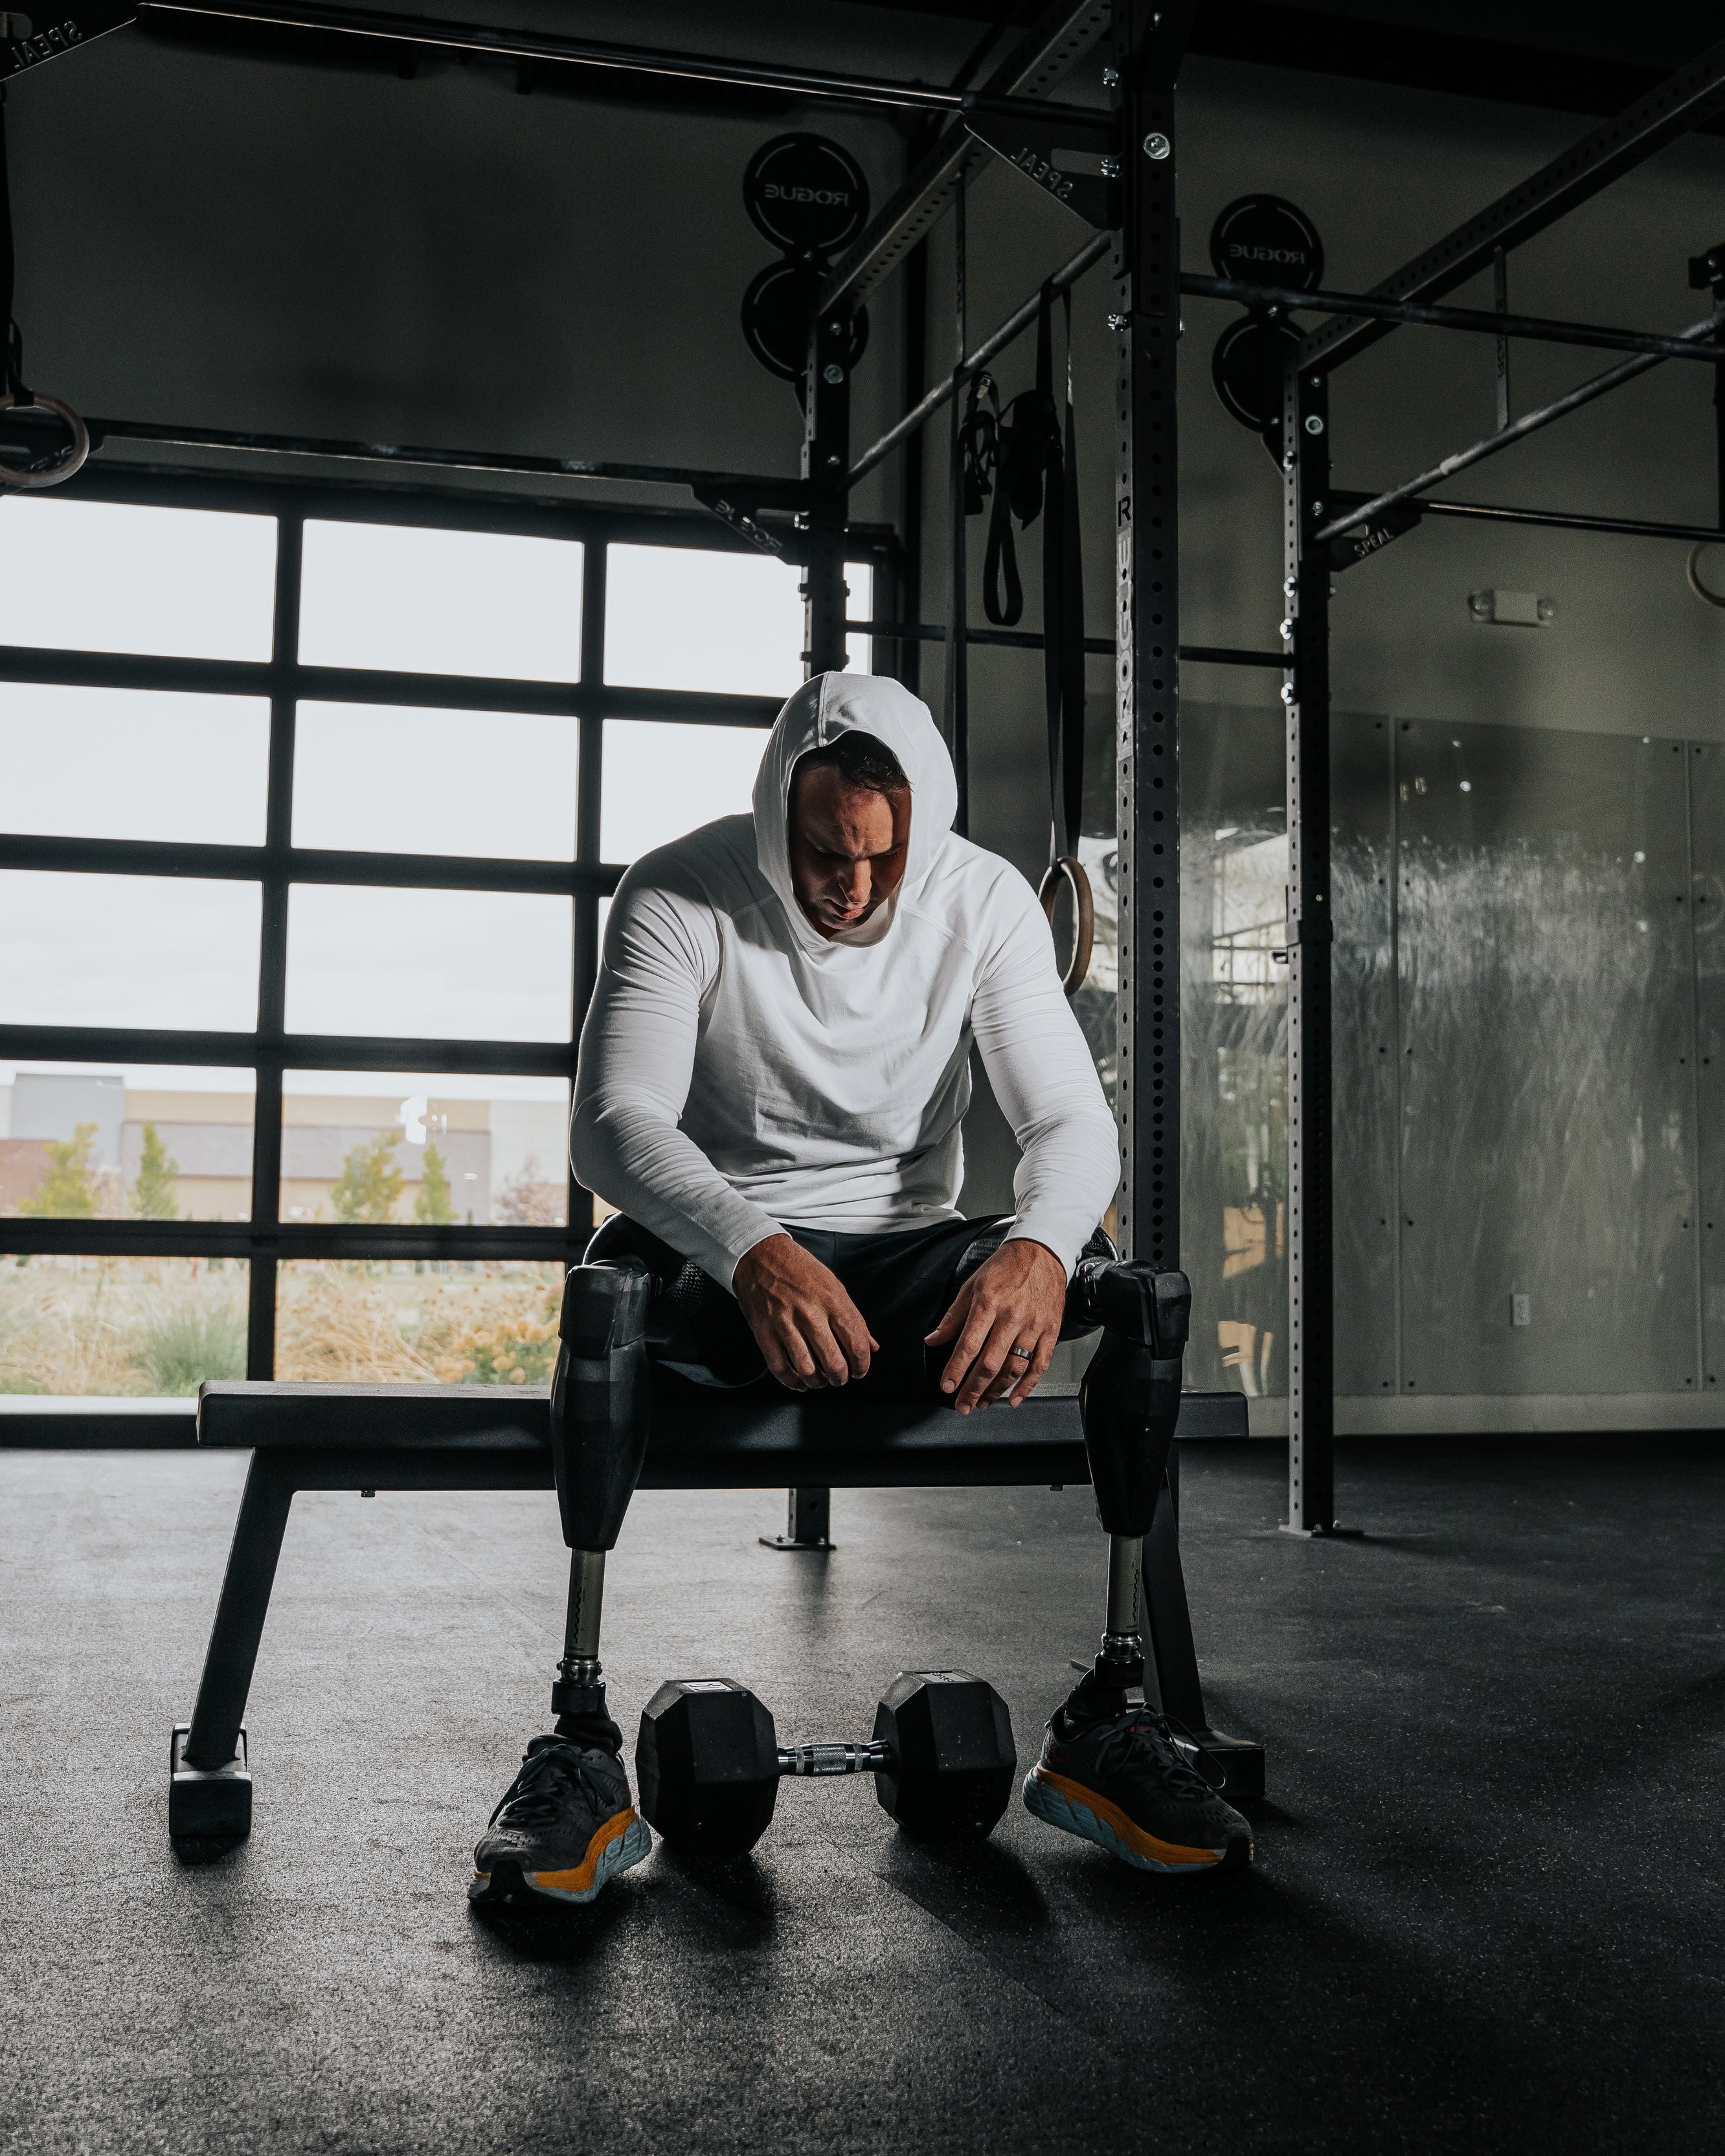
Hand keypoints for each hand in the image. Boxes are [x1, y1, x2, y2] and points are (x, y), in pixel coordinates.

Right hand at [734, 1234, 877, 1392]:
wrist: (760, 1255)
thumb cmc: (800, 1269)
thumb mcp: (834, 1285)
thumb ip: (853, 1318)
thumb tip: (872, 1346)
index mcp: (833, 1300)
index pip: (856, 1344)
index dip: (862, 1365)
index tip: (860, 1371)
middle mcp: (811, 1314)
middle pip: (834, 1362)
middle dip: (841, 1378)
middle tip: (840, 1378)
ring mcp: (785, 1324)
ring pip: (808, 1370)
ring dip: (819, 1383)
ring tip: (821, 1381)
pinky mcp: (764, 1333)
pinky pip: (781, 1369)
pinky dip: (793, 1382)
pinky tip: (800, 1382)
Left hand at [925, 1238, 1066, 1413]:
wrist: (1042, 1252)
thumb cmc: (1005, 1267)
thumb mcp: (972, 1286)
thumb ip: (953, 1317)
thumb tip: (933, 1340)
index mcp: (988, 1304)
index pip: (968, 1344)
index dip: (956, 1369)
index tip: (946, 1386)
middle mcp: (1011, 1317)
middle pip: (990, 1363)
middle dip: (973, 1389)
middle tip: (963, 1405)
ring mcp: (1033, 1326)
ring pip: (1014, 1368)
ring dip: (997, 1391)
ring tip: (983, 1402)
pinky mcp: (1050, 1331)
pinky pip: (1040, 1365)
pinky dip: (1028, 1386)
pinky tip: (1014, 1398)